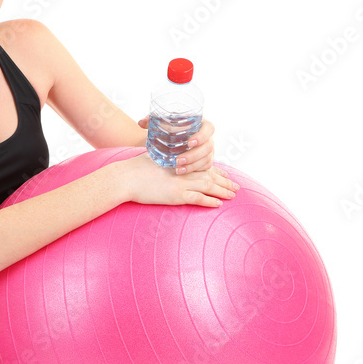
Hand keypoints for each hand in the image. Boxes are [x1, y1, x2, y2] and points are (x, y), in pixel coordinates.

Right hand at [121, 151, 237, 208]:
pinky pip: (198, 199)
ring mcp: (181, 182)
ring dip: (223, 191)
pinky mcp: (176, 195)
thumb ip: (163, 162)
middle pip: (210, 175)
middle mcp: (183, 171)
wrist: (126, 177)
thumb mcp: (152, 159)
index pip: (203, 164)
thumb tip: (165, 166)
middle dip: (224, 181)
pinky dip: (209, 201)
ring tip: (233, 196)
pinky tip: (218, 204)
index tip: (225, 174)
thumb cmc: (134, 168)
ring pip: (209, 186)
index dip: (216, 170)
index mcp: (178, 161)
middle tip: (236, 186)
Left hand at [138, 115, 216, 174]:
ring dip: (192, 165)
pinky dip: (193, 170)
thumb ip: (151, 120)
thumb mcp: (162, 121)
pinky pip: (204, 167)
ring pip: (206, 159)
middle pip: (208, 147)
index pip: (209, 129)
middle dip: (194, 155)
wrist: (172, 138)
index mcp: (201, 124)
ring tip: (178, 169)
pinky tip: (182, 172)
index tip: (189, 143)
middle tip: (178, 160)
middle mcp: (207, 137)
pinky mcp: (205, 160)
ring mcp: (208, 150)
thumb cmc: (170, 127)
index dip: (201, 136)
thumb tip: (141, 123)